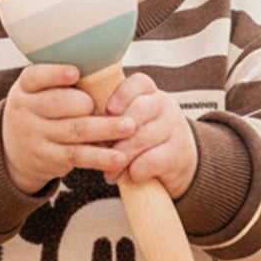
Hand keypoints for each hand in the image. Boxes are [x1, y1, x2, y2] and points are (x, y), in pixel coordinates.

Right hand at [2, 63, 138, 194]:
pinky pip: (78, 156)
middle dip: (86, 103)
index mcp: (26, 87)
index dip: (54, 74)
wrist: (15, 151)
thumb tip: (107, 63)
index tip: (75, 72)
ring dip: (105, 129)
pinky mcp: (49, 159)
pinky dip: (101, 157)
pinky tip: (120, 157)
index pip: (35, 77)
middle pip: (58, 104)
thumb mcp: (39, 92)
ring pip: (74, 130)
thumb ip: (63, 81)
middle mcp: (26, 111)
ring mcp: (36, 136)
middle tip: (115, 106)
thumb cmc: (41, 110)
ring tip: (129, 126)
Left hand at [98, 73, 197, 199]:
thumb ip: (110, 118)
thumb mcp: (130, 121)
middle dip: (115, 132)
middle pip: (139, 110)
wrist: (178, 161)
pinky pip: (152, 160)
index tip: (109, 110)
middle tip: (100, 149)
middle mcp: (165, 105)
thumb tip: (81, 124)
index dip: (123, 94)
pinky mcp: (179, 153)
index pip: (139, 83)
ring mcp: (175, 128)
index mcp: (149, 93)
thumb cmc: (141, 137)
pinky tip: (130, 177)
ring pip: (142, 137)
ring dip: (121, 157)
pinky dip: (136, 171)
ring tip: (110, 171)